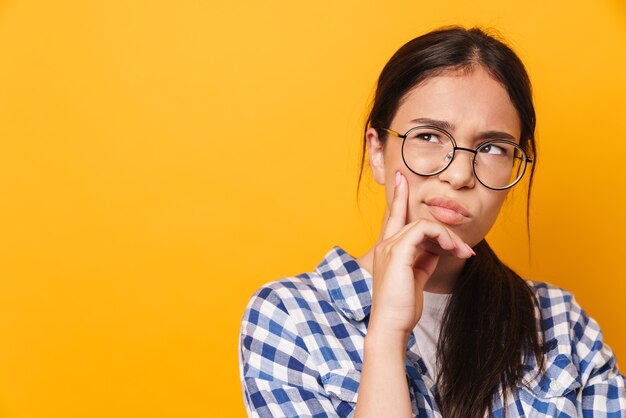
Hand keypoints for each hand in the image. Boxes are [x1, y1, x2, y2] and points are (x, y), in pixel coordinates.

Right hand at [368, 171, 474, 337]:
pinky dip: (441, 236)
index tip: (400, 177)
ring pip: (423, 223)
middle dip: (442, 226)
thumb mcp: (416, 277)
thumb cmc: (402, 306)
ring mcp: (390, 247)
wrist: (391, 325)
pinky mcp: (399, 252)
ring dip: (448, 236)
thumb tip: (437, 248)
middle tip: (464, 246)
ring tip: (462, 252)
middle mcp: (385, 244)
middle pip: (413, 218)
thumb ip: (423, 259)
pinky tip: (453, 249)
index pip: (392, 216)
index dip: (398, 196)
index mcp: (387, 249)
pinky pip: (423, 229)